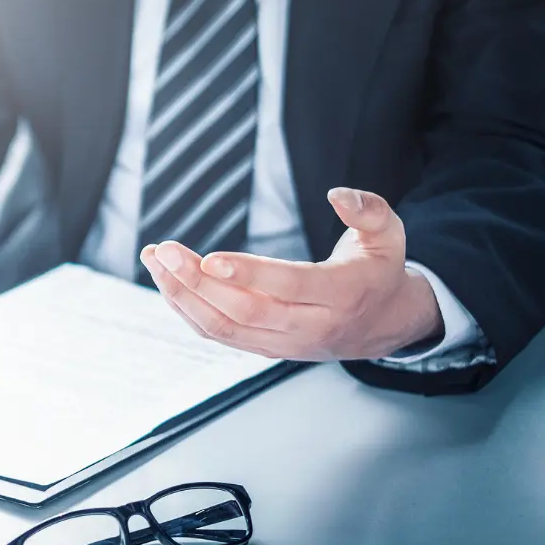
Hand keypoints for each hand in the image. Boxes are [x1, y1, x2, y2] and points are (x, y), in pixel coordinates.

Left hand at [139, 187, 443, 360]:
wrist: (384, 326)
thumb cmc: (378, 271)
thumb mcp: (390, 235)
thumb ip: (370, 210)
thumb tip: (337, 194)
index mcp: (343, 295)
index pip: (289, 287)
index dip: (249, 274)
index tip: (210, 257)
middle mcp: (311, 327)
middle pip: (245, 312)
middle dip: (198, 282)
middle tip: (164, 251)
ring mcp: (285, 344)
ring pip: (224, 328)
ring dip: (182, 296)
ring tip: (155, 262)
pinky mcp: (266, 349)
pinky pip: (219, 335)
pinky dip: (188, 310)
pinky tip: (167, 282)